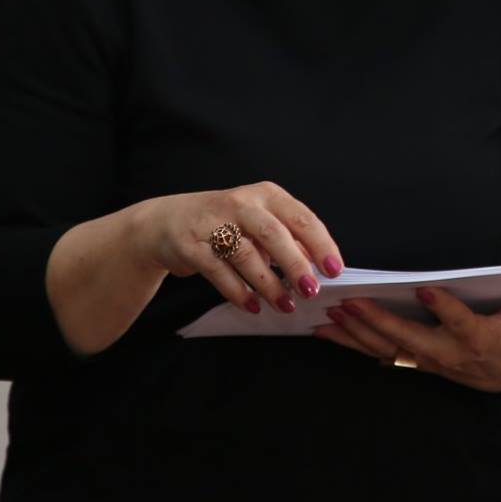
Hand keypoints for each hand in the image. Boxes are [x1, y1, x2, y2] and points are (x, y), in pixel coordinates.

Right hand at [125, 181, 341, 315]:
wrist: (165, 222)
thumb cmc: (223, 222)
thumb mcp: (258, 221)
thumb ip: (287, 238)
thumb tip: (318, 264)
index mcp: (266, 195)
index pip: (301, 218)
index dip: (321, 244)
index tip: (334, 270)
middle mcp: (242, 204)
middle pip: (274, 234)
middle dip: (296, 264)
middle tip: (311, 290)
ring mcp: (214, 223)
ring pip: (247, 255)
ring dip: (269, 284)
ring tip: (285, 305)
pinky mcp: (192, 245)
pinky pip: (219, 272)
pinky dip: (238, 292)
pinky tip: (252, 306)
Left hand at [315, 283, 500, 392]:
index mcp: (483, 341)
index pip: (463, 324)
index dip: (446, 309)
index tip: (427, 290)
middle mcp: (453, 357)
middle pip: (412, 340)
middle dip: (379, 322)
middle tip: (351, 303)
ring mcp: (433, 364)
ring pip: (389, 351)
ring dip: (356, 336)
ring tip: (328, 318)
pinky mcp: (420, 364)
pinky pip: (382, 356)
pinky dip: (355, 345)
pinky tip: (330, 334)